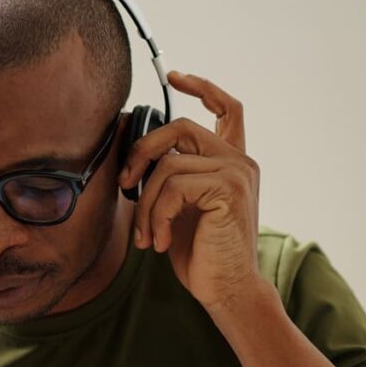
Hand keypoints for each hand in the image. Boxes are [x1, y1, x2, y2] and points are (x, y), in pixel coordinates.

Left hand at [119, 71, 260, 311]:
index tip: (176, 76)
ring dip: (146, 204)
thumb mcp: (180, 208)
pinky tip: (159, 243)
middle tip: (126, 183)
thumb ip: (171, 178)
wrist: (227, 290)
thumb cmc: (202, 255)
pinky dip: (156, 216)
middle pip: (182, 127)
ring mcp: (237, 172)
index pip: (227, 109)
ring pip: (169, 165)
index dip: (202, 87)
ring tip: (147, 236)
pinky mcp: (229, 189)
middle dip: (143, 150)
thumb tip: (137, 159)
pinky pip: (173, 187)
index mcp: (232, 162)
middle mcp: (240, 161)